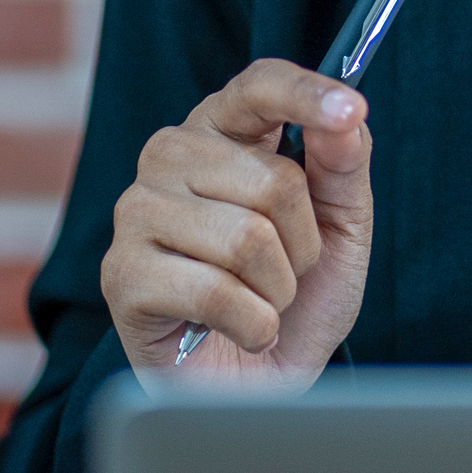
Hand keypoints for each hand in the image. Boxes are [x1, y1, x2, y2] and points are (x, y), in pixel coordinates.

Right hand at [103, 60, 373, 390]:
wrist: (258, 386)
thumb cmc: (296, 296)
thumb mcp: (341, 226)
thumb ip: (344, 164)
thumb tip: (346, 115)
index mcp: (222, 130)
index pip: (257, 86)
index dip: (305, 94)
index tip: (350, 107)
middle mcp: (169, 157)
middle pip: (272, 180)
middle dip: (303, 242)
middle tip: (287, 271)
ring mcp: (137, 214)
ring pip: (246, 238)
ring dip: (277, 288)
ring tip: (260, 300)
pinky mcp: (122, 276)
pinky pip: (214, 291)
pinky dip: (253, 324)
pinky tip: (240, 330)